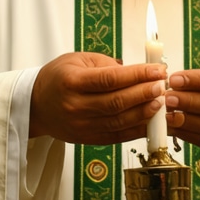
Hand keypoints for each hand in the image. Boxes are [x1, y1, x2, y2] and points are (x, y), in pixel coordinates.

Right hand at [30, 52, 166, 143]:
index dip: (137, 75)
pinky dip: (137, 129)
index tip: (157, 70)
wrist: (36, 105)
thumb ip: (107, 65)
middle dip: (145, 93)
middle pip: (117, 102)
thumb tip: (138, 71)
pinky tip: (152, 120)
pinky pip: (117, 136)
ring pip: (119, 121)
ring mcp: (81, 126)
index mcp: (72, 82)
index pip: (110, 79)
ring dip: (144, 112)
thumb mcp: (78, 60)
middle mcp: (75, 106)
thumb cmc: (59, 77)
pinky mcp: (88, 139)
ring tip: (161, 102)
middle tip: (163, 86)